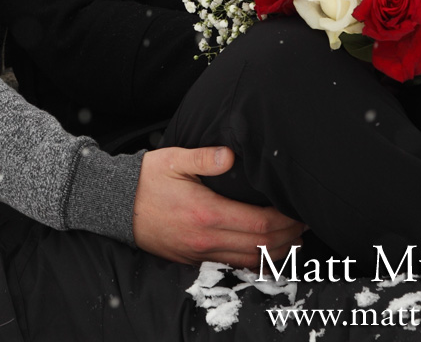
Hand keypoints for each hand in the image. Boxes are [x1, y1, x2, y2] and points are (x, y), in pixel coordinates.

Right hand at [133, 146, 305, 267]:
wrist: (116, 206)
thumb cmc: (146, 180)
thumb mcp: (173, 160)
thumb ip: (204, 157)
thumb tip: (231, 155)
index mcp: (206, 213)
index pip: (260, 224)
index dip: (286, 221)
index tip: (299, 211)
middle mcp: (206, 239)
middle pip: (261, 246)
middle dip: (289, 237)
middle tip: (304, 224)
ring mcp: (200, 253)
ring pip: (250, 261)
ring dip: (276, 252)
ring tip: (293, 238)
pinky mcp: (194, 260)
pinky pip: (233, 265)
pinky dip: (255, 261)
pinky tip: (266, 252)